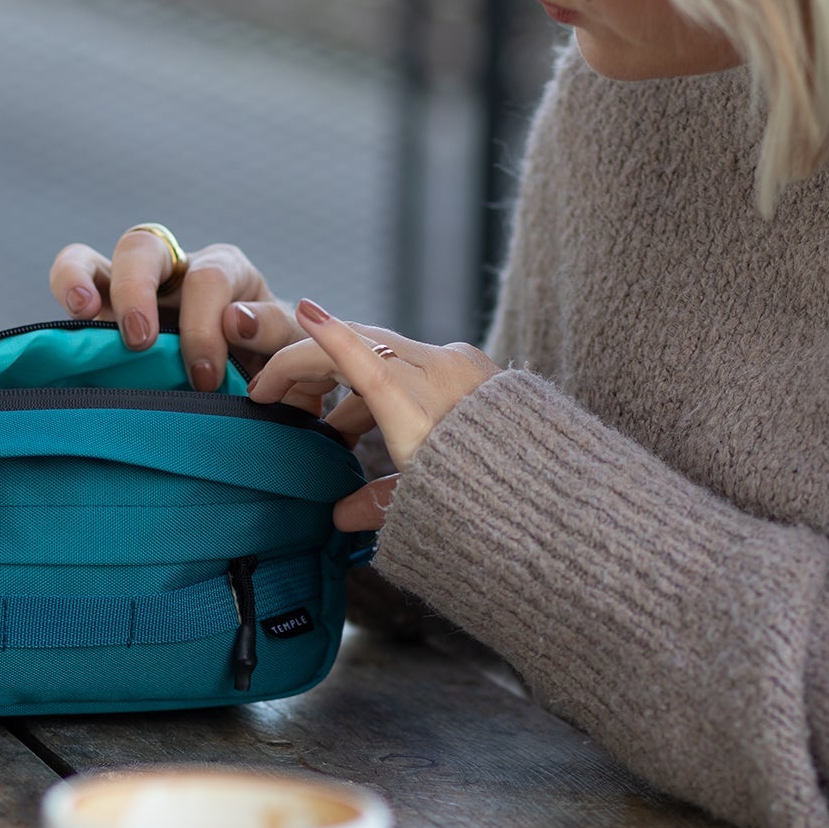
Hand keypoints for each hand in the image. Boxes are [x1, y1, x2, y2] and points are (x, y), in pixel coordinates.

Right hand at [49, 231, 305, 390]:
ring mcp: (133, 290)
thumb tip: (236, 320)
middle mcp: (175, 269)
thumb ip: (276, 330)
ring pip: (94, 258)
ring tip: (85, 313)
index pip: (207, 279)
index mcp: (226, 272)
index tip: (206, 379)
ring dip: (81, 280)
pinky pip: (76, 286)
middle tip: (141, 341)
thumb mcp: (293, 346)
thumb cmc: (277, 364)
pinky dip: (69, 293)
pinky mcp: (105, 315)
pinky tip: (70, 326)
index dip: (204, 327)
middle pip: (145, 247)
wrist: (262, 391)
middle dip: (138, 290)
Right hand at [247, 299, 498, 527]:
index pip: (366, 362)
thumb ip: (376, 504)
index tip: (303, 311)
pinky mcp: (474, 367)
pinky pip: (414, 362)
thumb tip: (339, 516)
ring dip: (345, 382)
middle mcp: (441, 376)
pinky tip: (368, 420)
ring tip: (325, 427)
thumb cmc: (486, 501)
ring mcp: (460, 365)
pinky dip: (382, 382)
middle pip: (363, 346)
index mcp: (422, 410)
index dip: (330, 337)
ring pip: (385, 352)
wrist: (553, 493)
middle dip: (310, 365)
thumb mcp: (423, 506)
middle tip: (275, 394)